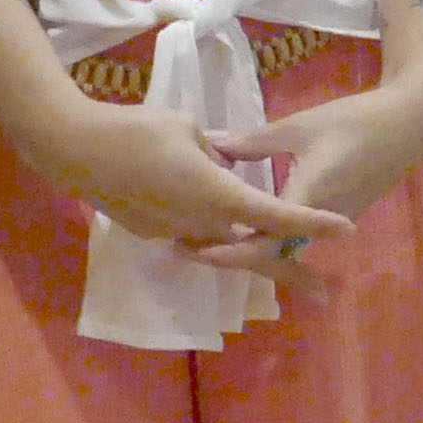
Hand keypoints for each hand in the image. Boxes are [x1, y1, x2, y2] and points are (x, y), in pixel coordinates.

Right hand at [12, 85, 354, 260]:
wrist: (78, 150)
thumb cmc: (138, 130)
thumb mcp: (190, 128)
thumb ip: (217, 151)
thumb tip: (225, 162)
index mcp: (220, 195)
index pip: (277, 215)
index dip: (312, 222)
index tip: (345, 229)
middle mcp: (203, 224)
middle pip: (255, 251)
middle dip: (291, 273)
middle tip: (325, 293)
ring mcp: (177, 233)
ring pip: (223, 246)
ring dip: (249, 251)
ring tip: (283, 265)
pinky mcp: (154, 232)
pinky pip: (193, 234)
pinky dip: (211, 234)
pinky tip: (212, 221)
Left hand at [189, 72, 422, 269]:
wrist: (407, 125)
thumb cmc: (354, 122)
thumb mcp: (299, 127)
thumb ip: (253, 142)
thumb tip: (210, 145)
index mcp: (307, 202)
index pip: (262, 245)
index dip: (226, 252)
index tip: (192, 247)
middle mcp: (318, 223)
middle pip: (269, 255)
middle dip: (229, 255)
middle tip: (186, 247)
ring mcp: (330, 223)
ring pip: (282, 248)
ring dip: (247, 248)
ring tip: (205, 236)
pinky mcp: (336, 216)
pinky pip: (296, 237)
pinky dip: (267, 237)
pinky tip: (242, 225)